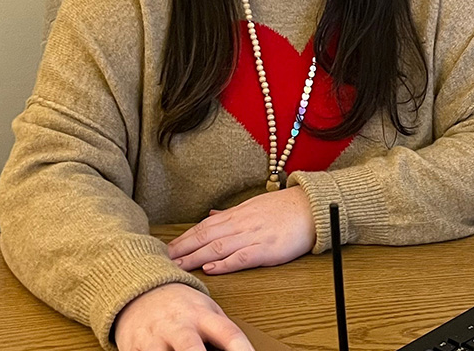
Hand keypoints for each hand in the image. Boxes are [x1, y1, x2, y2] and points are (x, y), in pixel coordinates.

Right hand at [113, 283, 251, 350]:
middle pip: (191, 349)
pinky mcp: (133, 347)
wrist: (139, 290)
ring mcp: (154, 337)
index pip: (229, 334)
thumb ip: (222, 330)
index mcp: (202, 316)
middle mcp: (178, 326)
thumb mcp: (205, 310)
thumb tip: (244, 348)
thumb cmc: (179, 305)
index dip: (242, 349)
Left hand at [167, 187, 314, 274]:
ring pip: (218, 247)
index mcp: (236, 215)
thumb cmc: (283, 208)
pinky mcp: (267, 249)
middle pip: (204, 237)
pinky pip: (242, 257)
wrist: (311, 207)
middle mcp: (240, 224)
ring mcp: (253, 236)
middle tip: (162, 260)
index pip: (202, 227)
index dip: (183, 239)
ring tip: (178, 266)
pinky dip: (225, 263)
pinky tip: (211, 268)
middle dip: (182, 249)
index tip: (165, 249)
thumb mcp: (253, 206)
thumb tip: (211, 215)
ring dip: (195, 257)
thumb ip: (230, 214)